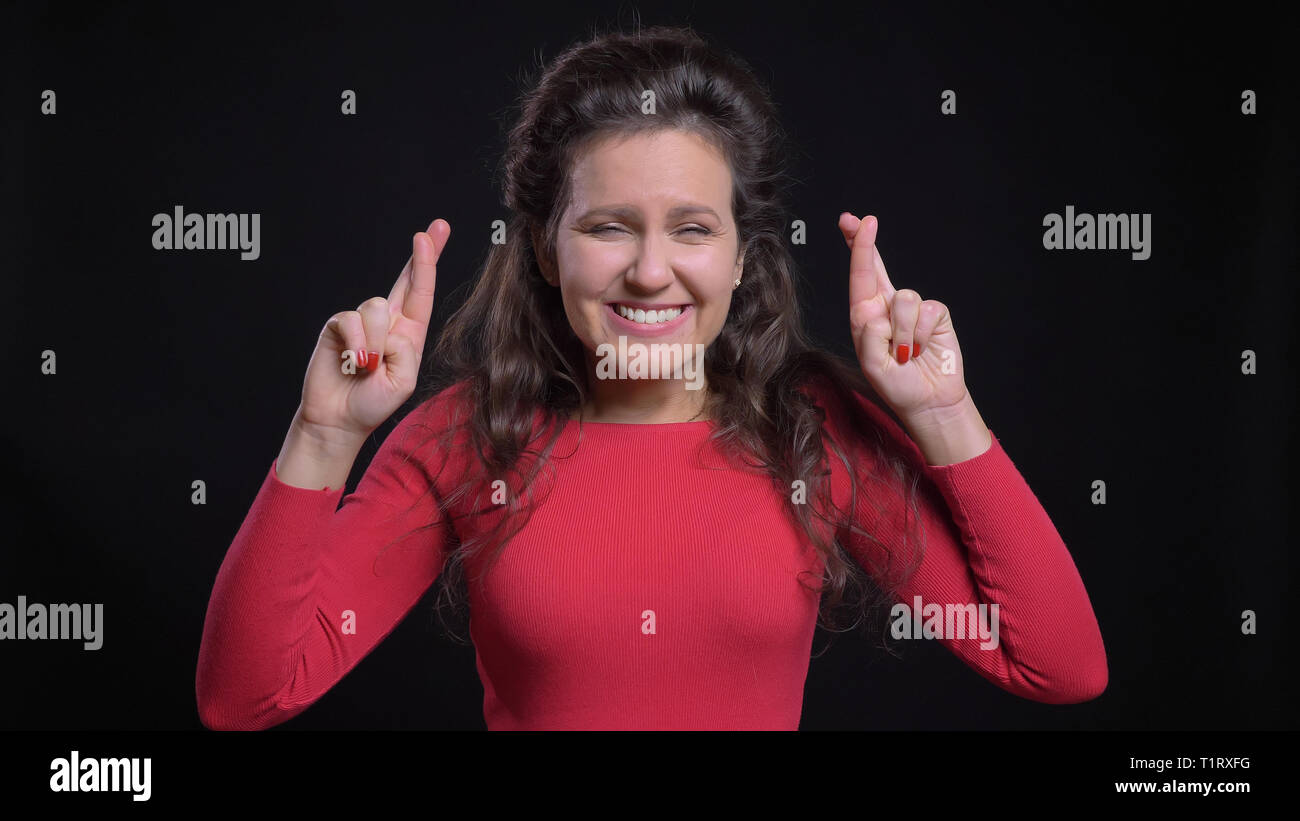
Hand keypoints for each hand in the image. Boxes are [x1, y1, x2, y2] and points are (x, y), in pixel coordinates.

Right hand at [295, 219, 450, 445]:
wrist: (339, 420)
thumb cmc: (374, 402)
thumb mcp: (404, 381)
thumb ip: (404, 350)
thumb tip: (388, 325)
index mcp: (409, 333)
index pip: (421, 293)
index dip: (428, 263)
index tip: (435, 234)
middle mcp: (387, 322)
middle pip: (405, 279)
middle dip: (422, 254)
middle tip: (433, 229)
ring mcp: (362, 321)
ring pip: (377, 307)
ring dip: (376, 343)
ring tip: (368, 367)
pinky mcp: (338, 325)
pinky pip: (352, 320)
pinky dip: (357, 345)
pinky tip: (353, 363)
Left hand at [840, 213, 968, 419]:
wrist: (930, 401)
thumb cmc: (897, 386)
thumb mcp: (873, 366)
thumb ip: (870, 338)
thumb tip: (879, 313)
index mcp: (865, 317)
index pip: (859, 277)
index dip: (857, 248)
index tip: (853, 222)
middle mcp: (886, 307)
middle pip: (877, 267)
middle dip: (866, 243)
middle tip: (862, 220)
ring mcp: (912, 310)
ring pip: (904, 299)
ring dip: (903, 332)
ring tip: (905, 354)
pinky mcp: (935, 315)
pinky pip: (927, 312)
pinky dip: (921, 335)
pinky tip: (921, 350)